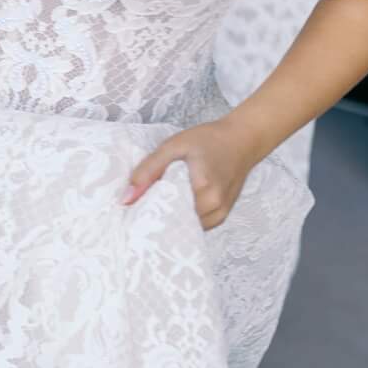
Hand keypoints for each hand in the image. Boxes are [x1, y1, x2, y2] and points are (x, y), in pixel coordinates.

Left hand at [123, 117, 266, 230]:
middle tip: (143, 206)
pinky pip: (197, 225)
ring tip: (161, 204)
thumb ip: (148, 171)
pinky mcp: (223, 217)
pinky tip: (177, 205)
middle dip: (159, 217)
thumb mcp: (173, 147)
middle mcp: (215, 207)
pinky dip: (185, 218)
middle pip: (176, 224)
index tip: (133, 211)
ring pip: (187, 228)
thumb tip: (125, 199)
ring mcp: (221, 215)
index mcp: (203, 189)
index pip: (166, 214)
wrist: (242, 141)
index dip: (147, 213)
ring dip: (173, 219)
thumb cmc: (208, 140)